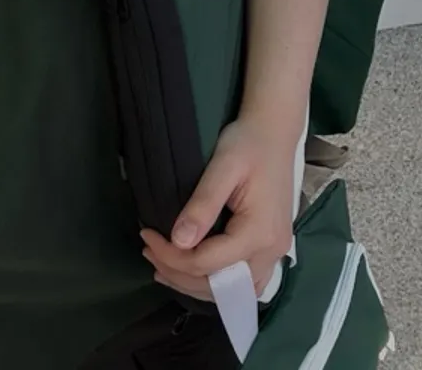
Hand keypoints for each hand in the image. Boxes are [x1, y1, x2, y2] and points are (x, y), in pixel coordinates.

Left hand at [141, 118, 297, 301]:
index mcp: (259, 231)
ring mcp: (275, 251)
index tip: (147, 234)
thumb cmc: (248, 143)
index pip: (207, 263)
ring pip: (233, 290)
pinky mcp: (271, 246)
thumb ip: (202, 205)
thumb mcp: (223, 167)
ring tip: (163, 266)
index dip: (171, 256)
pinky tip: (194, 271)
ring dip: (196, 284)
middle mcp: (271, 250)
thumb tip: (179, 241)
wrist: (275, 132)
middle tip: (149, 250)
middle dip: (178, 273)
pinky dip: (217, 282)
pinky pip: (244, 280)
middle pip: (219, 285)